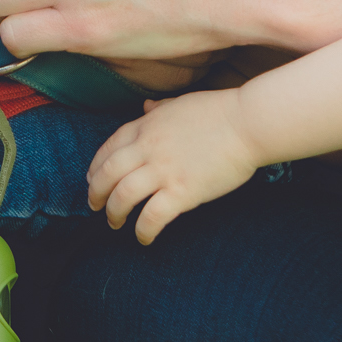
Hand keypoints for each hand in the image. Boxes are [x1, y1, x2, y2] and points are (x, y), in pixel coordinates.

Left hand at [86, 88, 263, 244]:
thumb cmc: (220, 111)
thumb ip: (159, 109)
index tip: (92, 179)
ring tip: (114, 224)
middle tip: (95, 206)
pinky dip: (142, 230)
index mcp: (146, 126)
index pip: (109, 148)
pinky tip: (143, 238)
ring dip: (113, 214)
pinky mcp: (182, 192)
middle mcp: (147, 148)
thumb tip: (146, 106)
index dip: (96, 167)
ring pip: (122, 197)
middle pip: (106, 174)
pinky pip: (151, 216)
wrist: (248, 123)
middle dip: (95, 193)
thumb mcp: (181, 103)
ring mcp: (163, 170)